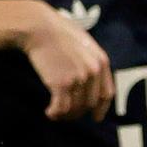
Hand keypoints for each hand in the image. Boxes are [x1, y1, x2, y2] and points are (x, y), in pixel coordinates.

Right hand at [20, 1, 114, 120]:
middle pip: (89, 104)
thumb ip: (90, 61)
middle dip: (77, 113)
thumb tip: (89, 82)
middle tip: (65, 115)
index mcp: (101, 62)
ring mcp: (78, 78)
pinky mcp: (62, 84)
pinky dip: (54, 113)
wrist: (40, 28)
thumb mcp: (83, 44)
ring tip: (55, 113)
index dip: (101, 109)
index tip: (95, 117)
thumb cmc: (57, 34)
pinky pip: (61, 108)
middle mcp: (93, 71)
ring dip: (64, 115)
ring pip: (74, 108)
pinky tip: (48, 112)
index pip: (106, 94)